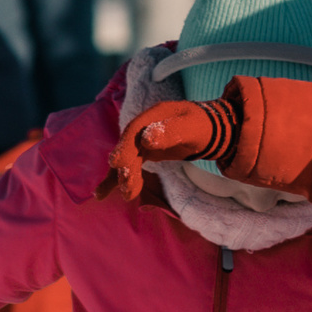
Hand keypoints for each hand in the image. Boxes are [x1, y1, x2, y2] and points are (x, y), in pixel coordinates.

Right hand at [101, 97, 235, 200]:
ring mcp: (142, 139)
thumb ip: (171, 132)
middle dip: (126, 169)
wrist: (210, 129)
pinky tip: (102, 194)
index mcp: (154, 115)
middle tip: (128, 191)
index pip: (135, 131)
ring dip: (122, 177)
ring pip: (128, 159)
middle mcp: (144, 127)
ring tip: (127, 196)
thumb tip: (145, 139)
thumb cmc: (202, 127)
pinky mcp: (144, 152)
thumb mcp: (191, 128)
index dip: (125, 147)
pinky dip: (119, 179)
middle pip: (129, 147)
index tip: (117, 164)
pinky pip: (130, 165)